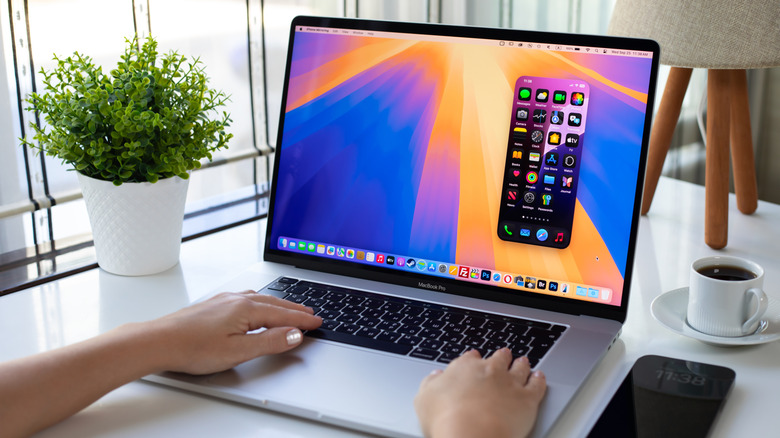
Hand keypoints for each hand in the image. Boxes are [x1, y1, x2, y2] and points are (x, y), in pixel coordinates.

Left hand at [147, 291, 321, 374]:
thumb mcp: (238, 351)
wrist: (158, 341)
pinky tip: (257, 306)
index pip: (283, 314)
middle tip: (310, 315)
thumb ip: (269, 343)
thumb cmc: (192, 348)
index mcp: (246, 309)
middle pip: (275, 303)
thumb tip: (294, 335)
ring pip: (260, 299)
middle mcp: (236, 300)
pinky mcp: (213, 304)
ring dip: (279, 305)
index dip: (302, 320)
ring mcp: (224, 300)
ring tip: (290, 310)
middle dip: (295, 309)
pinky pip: (247, 299)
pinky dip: (262, 303)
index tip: (317, 322)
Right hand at [414, 349, 545, 437]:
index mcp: (464, 368)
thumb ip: (431, 384)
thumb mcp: (424, 399)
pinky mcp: (527, 398)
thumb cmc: (445, 419)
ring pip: (519, 367)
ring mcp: (510, 382)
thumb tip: (435, 377)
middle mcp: (489, 370)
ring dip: (522, 364)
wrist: (471, 434)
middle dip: (501, 357)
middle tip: (503, 355)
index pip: (470, 358)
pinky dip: (539, 379)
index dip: (474, 360)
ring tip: (523, 362)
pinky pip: (536, 384)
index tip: (475, 360)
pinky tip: (539, 377)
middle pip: (498, 358)